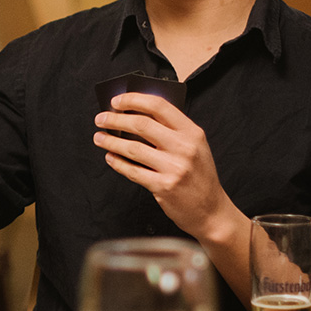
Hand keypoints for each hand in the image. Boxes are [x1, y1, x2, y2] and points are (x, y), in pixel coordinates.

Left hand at [94, 93, 237, 241]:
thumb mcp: (195, 147)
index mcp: (192, 132)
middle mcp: (184, 147)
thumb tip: (135, 114)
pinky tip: (110, 157)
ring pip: (133, 148)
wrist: (211, 211)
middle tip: (101, 119)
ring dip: (111, 141)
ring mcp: (174, 168)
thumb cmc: (199, 176)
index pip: (159, 106)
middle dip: (115, 119)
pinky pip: (132, 171)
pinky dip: (117, 163)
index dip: (134, 100)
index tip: (116, 101)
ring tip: (99, 138)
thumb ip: (172, 130)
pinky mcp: (163, 187)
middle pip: (141, 124)